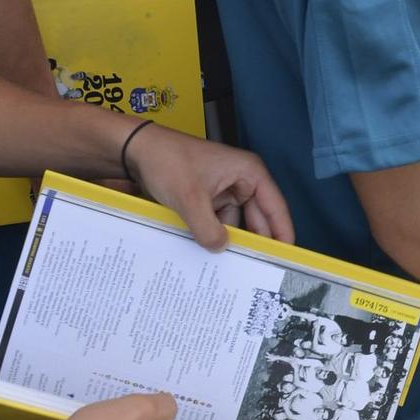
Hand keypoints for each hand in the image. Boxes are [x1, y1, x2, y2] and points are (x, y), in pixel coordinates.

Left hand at [126, 124, 294, 248]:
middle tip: (256, 268)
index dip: (282, 233)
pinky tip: (206, 249)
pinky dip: (212, 234)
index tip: (285, 257)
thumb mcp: (190, 198)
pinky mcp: (207, 198)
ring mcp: (224, 189)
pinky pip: (217, 221)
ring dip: (227, 239)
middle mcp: (241, 180)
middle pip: (257, 218)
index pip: (275, 208)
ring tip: (226, 262)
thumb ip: (208, 229)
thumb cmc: (166, 159)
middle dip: (254, 240)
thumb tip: (221, 249)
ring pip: (235, 223)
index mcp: (249, 172)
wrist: (134, 151)